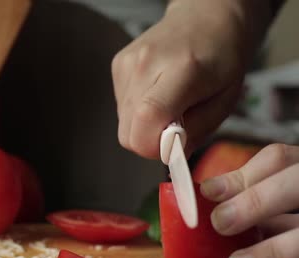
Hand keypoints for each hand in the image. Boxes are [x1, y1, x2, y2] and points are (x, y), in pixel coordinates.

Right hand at [112, 0, 271, 158]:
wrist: (205, 17)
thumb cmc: (222, 57)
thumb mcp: (226, 99)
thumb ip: (197, 130)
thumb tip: (169, 153)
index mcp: (182, 69)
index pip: (147, 119)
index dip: (155, 146)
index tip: (173, 146)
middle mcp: (146, 64)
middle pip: (128, 132)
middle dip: (150, 142)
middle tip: (174, 129)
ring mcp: (127, 64)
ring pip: (123, 125)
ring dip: (144, 126)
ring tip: (169, 105)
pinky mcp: (118, 66)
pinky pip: (121, 109)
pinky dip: (137, 111)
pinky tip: (157, 93)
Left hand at [201, 144, 298, 257]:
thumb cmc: (284, 224)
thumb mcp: (279, 199)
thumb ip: (253, 193)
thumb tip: (209, 193)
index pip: (280, 160)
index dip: (243, 176)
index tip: (208, 193)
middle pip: (297, 185)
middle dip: (257, 202)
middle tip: (220, 223)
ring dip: (271, 253)